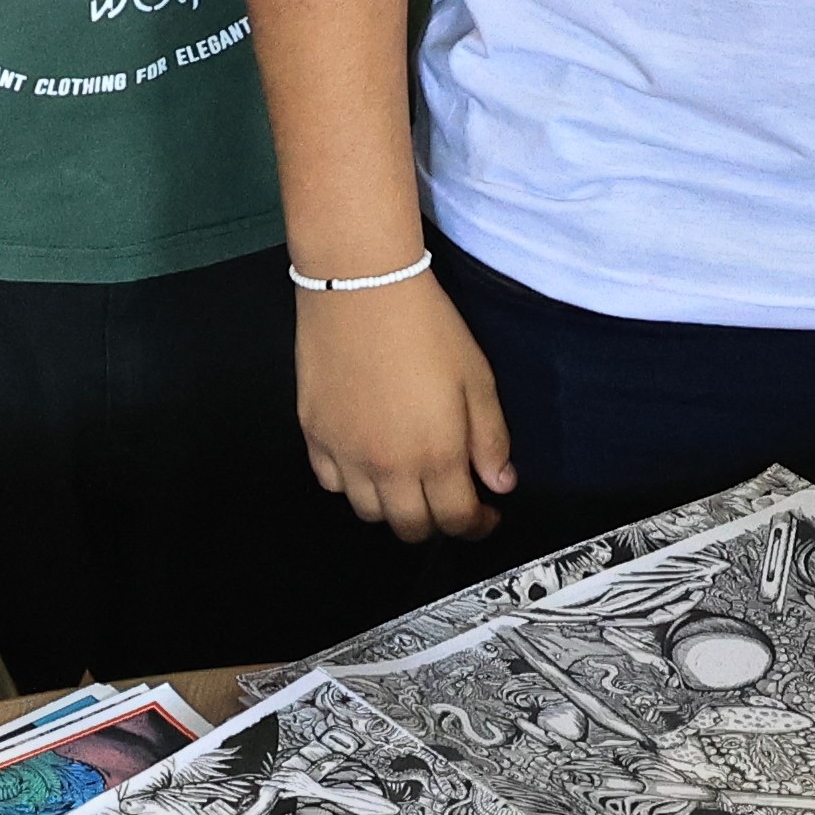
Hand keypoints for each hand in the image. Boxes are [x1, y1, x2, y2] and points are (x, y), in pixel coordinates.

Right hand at [297, 272, 515, 541]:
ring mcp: (345, 454)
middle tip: (449, 501)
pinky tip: (367, 460)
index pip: (457, 520)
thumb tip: (500, 481)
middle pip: (412, 528)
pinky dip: (352, 483)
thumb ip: (490, 438)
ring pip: (369, 513)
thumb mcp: (477, 378)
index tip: (485, 515)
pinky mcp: (315, 435)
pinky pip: (331, 482)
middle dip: (437, 523)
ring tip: (409, 481)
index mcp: (435, 455)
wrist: (362, 286)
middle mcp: (387, 465)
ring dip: (394, 507)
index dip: (477, 525)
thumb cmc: (423, 325)